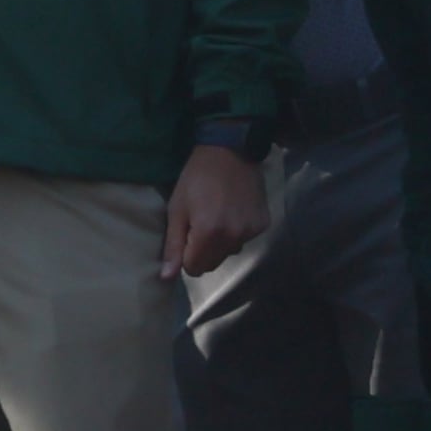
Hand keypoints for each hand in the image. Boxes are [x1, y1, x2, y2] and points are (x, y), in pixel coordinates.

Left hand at [165, 143, 269, 279]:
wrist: (230, 153)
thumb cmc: (195, 179)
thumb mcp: (177, 210)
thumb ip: (173, 246)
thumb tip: (166, 277)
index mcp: (210, 234)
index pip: (194, 269)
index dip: (185, 257)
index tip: (185, 237)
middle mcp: (235, 237)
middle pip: (212, 264)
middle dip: (201, 252)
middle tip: (198, 226)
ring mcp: (252, 231)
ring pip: (229, 253)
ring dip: (219, 243)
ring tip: (215, 216)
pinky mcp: (263, 224)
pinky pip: (244, 240)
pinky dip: (235, 233)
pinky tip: (231, 212)